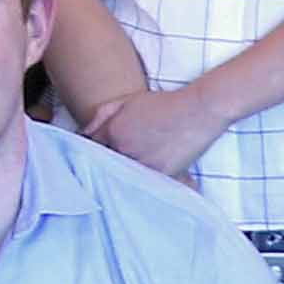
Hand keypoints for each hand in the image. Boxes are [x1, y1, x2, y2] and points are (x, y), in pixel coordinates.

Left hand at [80, 83, 216, 184]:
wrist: (199, 110)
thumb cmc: (165, 104)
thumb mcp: (130, 100)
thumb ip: (103, 114)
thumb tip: (84, 132)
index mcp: (114, 131)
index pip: (91, 149)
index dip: (92, 152)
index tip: (95, 156)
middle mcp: (124, 149)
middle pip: (106, 164)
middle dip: (106, 165)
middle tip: (109, 166)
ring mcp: (142, 163)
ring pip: (123, 176)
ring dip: (123, 175)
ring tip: (131, 171)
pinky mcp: (160, 175)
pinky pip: (143, 183)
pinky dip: (142, 182)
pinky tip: (143, 178)